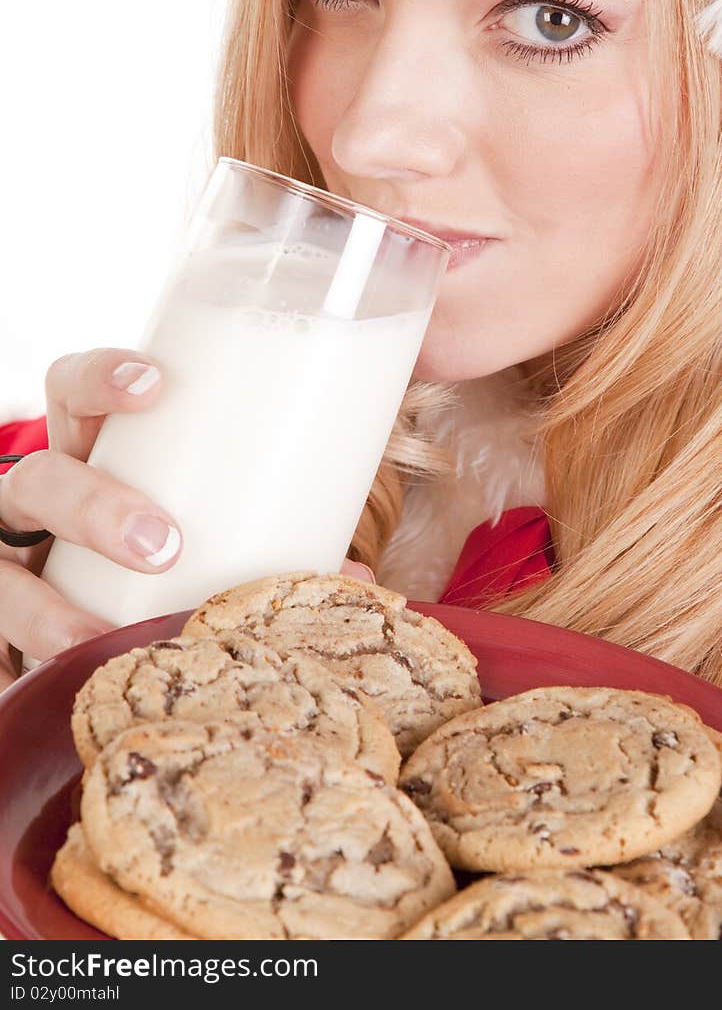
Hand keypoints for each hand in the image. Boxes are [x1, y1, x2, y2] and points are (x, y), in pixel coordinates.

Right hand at [0, 347, 377, 689]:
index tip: (156, 385)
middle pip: (40, 476)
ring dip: (47, 604)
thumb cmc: (148, 570)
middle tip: (162, 542)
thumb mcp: (195, 537)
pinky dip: (18, 661)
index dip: (102, 377)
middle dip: (95, 504)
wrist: (73, 637)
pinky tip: (54, 679)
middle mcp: (32, 503)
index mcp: (87, 456)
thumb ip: (261, 547)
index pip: (72, 390)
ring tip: (101, 634)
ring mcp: (4, 564)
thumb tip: (353, 576)